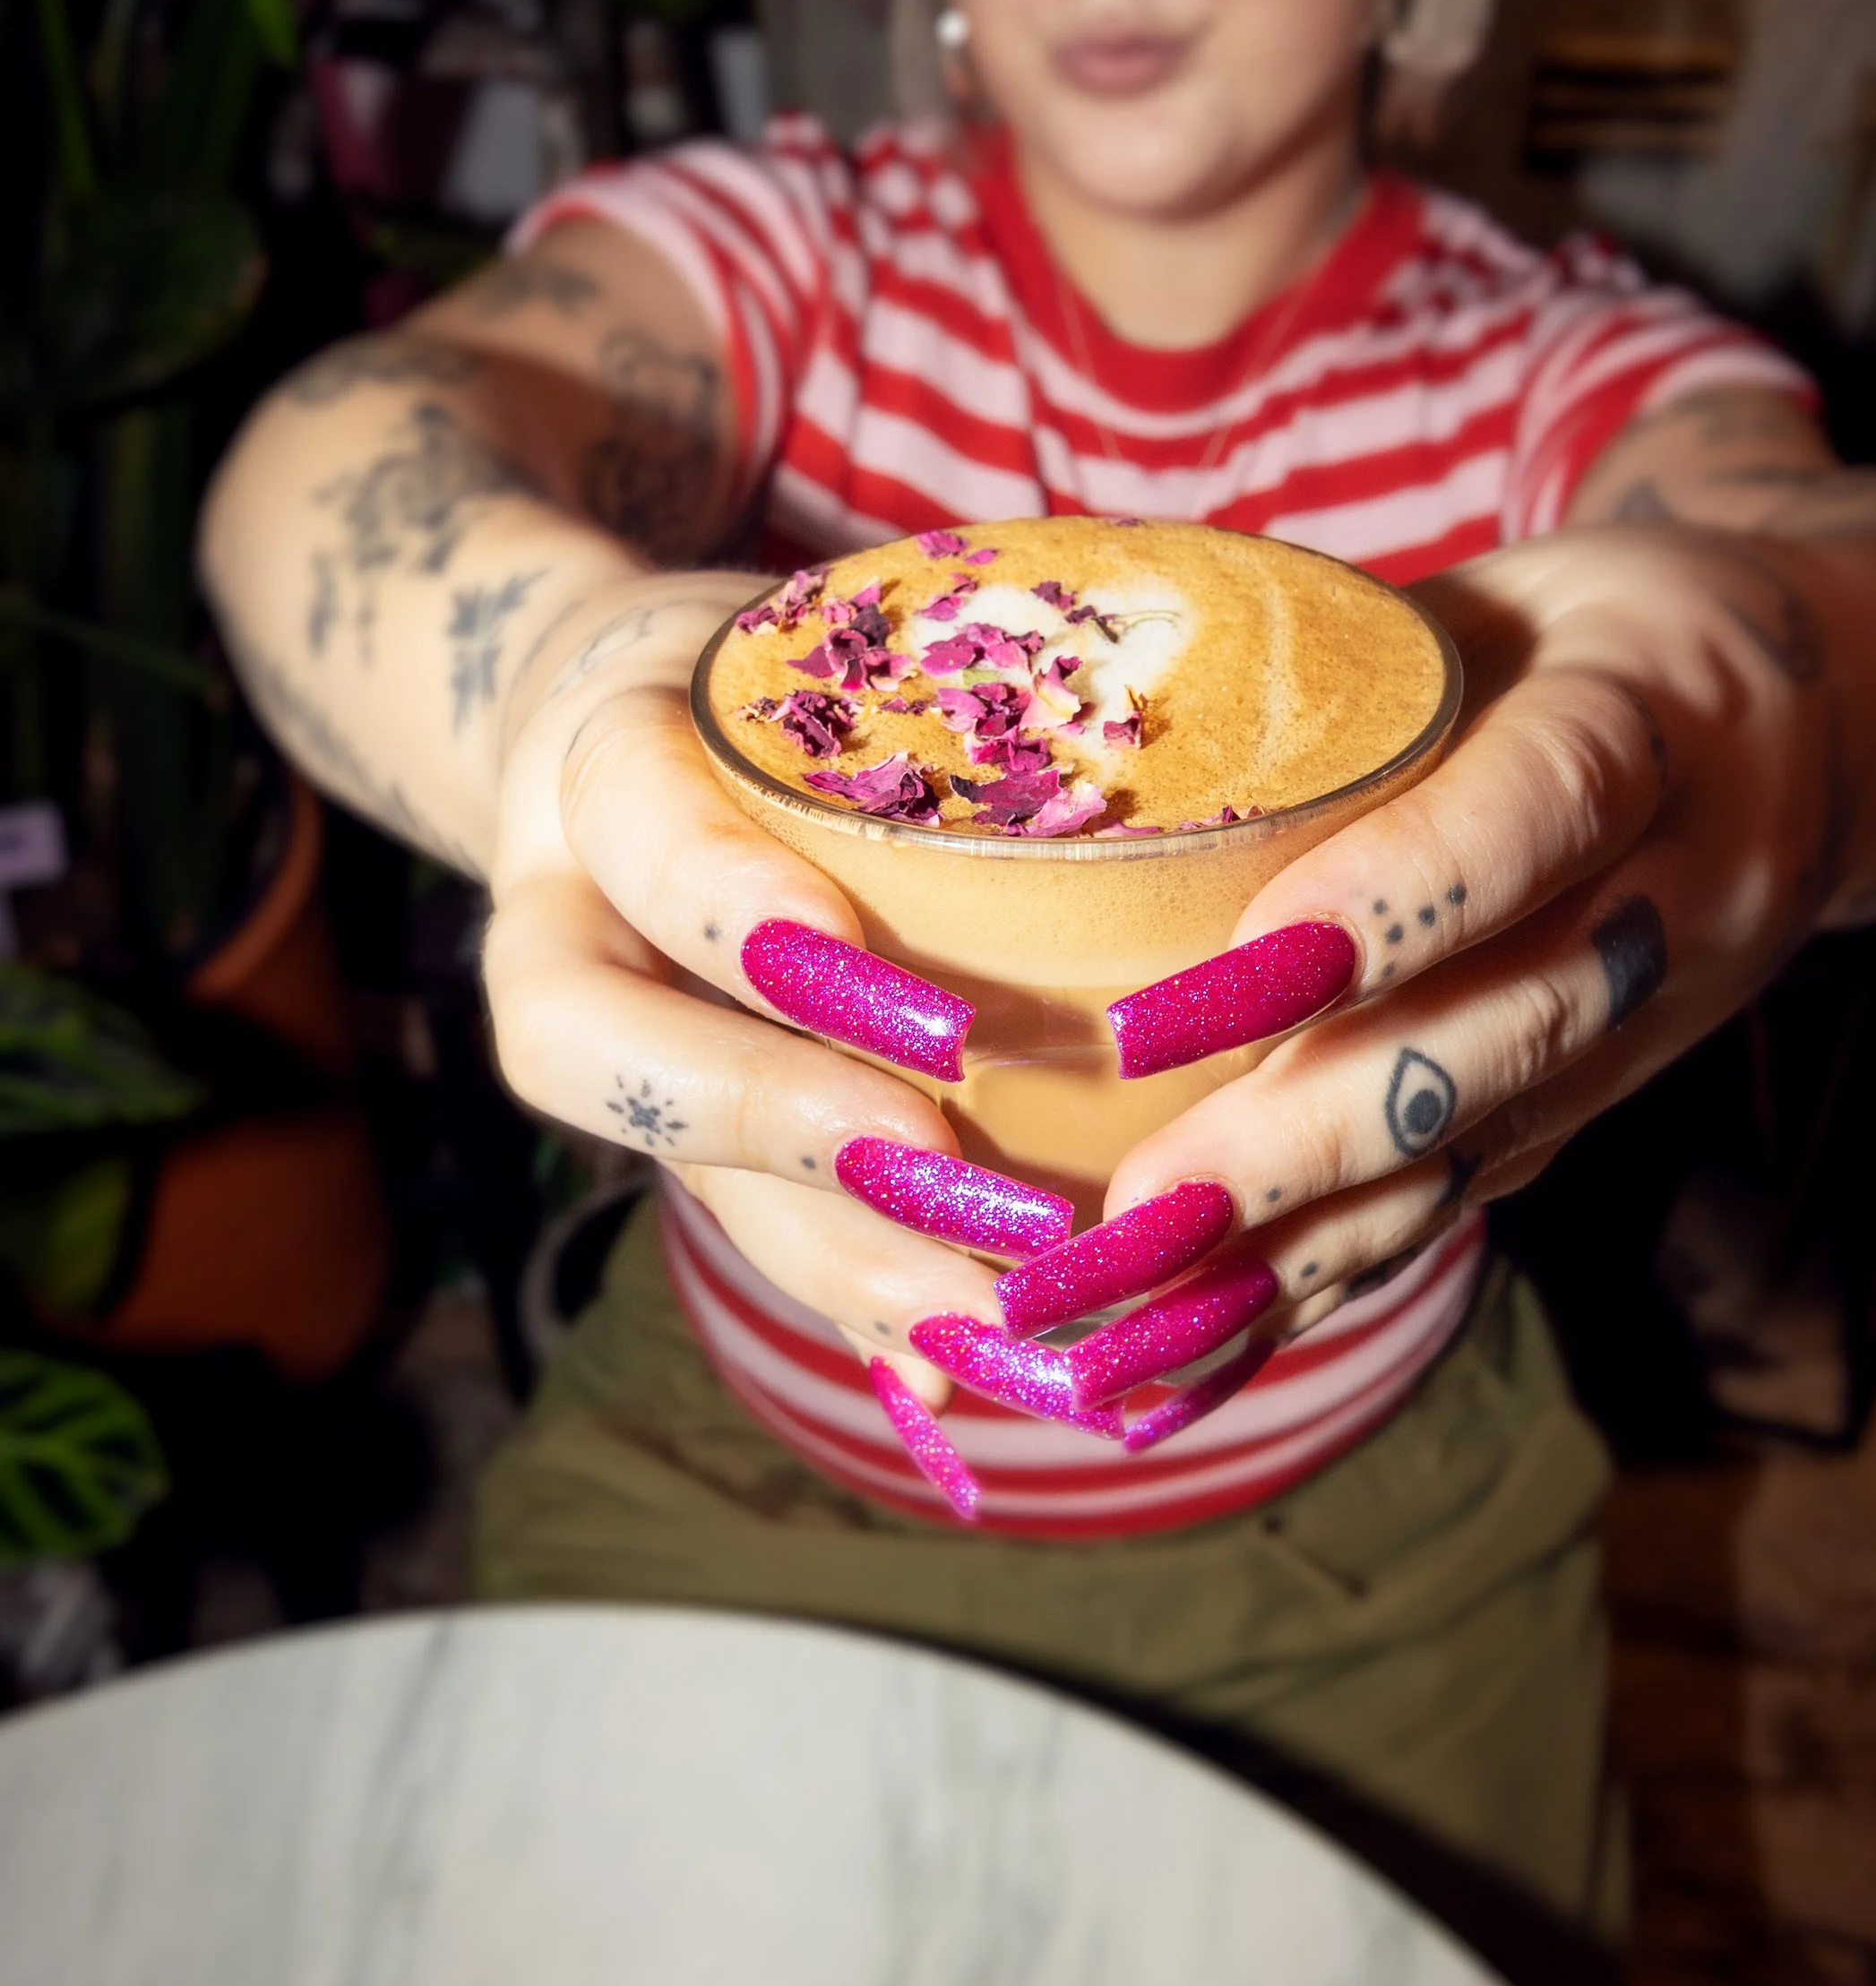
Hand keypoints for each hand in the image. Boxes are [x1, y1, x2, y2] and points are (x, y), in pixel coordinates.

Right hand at [480, 571, 1089, 1455]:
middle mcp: (570, 923)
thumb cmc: (793, 659)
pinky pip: (759, 1230)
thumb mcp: (835, 614)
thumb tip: (1193, 689)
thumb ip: (953, 649)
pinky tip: (970, 1371)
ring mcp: (621, 1050)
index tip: (898, 982)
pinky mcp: (688, 1138)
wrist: (652, 722)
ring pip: (679, 1177)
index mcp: (595, 768)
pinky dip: (868, 1306)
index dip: (738, 911)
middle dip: (775, 1121)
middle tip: (952, 1168)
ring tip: (997, 1318)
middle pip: (600, 1053)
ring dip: (843, 1254)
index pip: (638, 828)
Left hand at [990, 522, 1847, 1405]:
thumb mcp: (1501, 586)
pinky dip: (1335, 1276)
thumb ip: (1330, 655)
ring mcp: (1657, 1022)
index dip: (1377, 911)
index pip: (1530, 818)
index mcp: (1655, 720)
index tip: (1190, 990)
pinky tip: (1202, 1348)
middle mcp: (1683, 893)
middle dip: (1307, 1142)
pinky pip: (1473, 1195)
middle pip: (1503, 1035)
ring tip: (1131, 1331)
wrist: (1841, 721)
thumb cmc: (1606, 628)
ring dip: (1305, 1254)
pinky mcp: (1606, 1101)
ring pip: (1485, 1149)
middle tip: (1133, 1214)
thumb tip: (1083, 701)